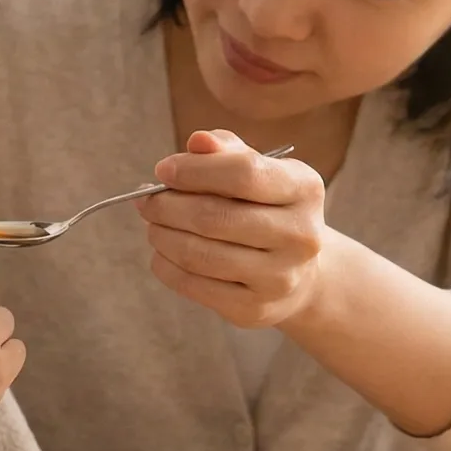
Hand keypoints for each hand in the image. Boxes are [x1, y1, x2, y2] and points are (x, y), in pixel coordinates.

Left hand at [136, 130, 331, 329]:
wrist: (299, 274)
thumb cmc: (266, 208)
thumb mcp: (257, 171)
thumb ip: (226, 151)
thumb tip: (197, 142)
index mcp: (304, 190)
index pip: (243, 173)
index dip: (194, 170)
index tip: (162, 170)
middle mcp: (300, 235)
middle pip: (214, 217)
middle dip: (167, 206)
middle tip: (145, 200)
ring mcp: (279, 278)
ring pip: (199, 254)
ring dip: (162, 235)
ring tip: (152, 224)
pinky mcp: (255, 309)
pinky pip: (194, 285)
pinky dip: (166, 265)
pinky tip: (162, 252)